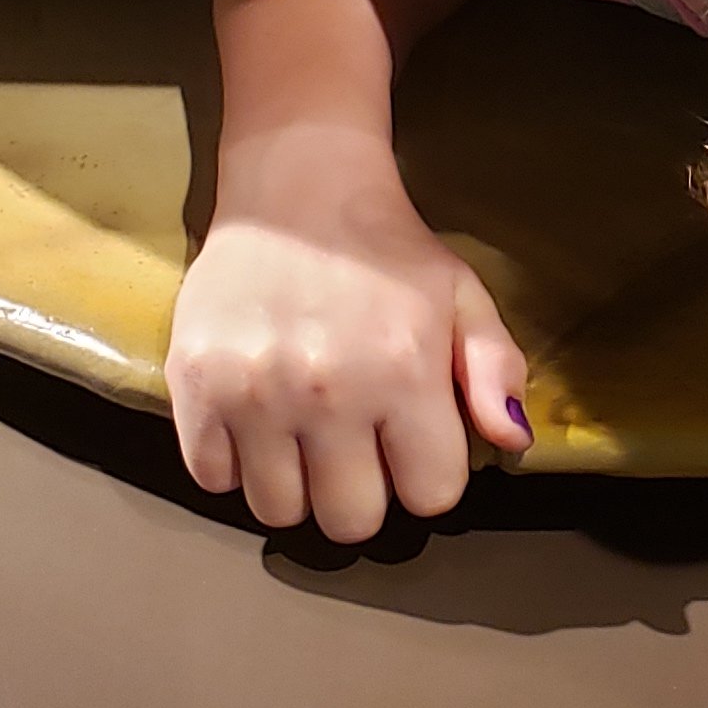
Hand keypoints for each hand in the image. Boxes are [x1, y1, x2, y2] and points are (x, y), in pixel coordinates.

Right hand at [166, 184, 529, 542]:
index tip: (409, 442)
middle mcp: (328, 391)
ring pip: (279, 511)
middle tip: (353, 444)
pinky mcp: (194, 386)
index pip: (429, 496)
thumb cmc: (387, 248)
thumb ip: (497, 370)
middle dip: (362, 492)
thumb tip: (512, 439)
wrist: (294, 187)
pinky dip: (234, 464)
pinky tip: (256, 423)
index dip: (425, 475)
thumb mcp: (463, 296)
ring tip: (303, 435)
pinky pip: (213, 479)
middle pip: (351, 521)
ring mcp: (254, 392)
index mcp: (404, 372)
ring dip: (296, 485)